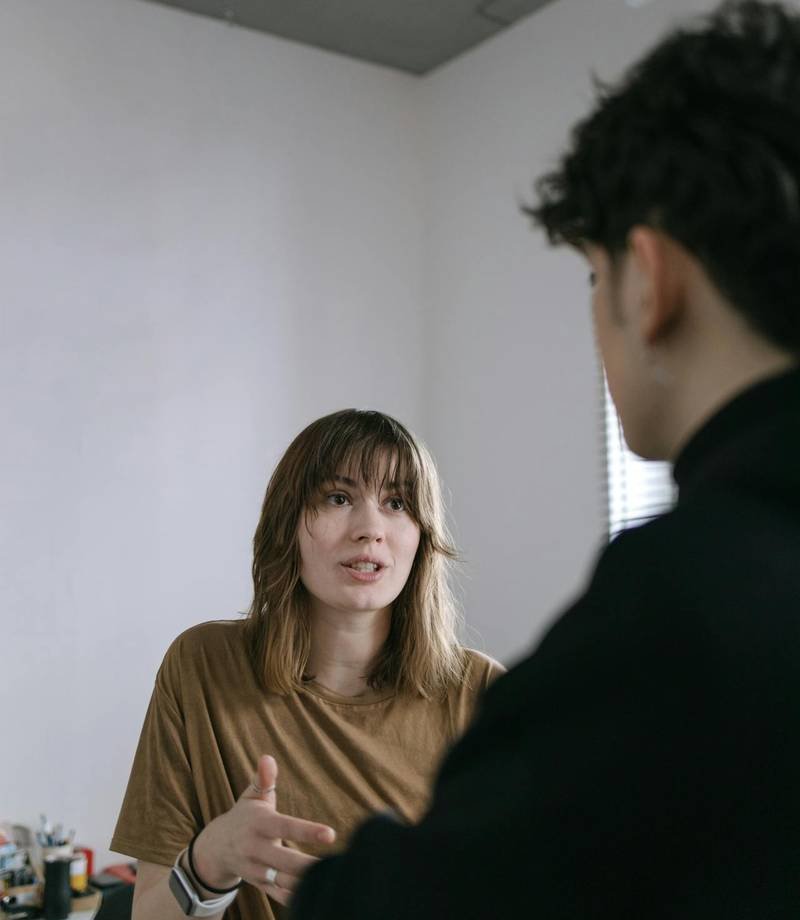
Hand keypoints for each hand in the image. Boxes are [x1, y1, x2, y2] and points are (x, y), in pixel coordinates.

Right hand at [192, 755, 336, 906]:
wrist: (215, 849)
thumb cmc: (243, 816)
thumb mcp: (251, 796)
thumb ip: (263, 779)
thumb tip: (268, 758)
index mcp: (259, 824)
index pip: (286, 827)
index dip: (308, 831)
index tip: (331, 833)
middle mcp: (256, 849)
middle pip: (284, 861)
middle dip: (308, 866)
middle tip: (335, 866)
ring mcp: (256, 870)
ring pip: (282, 881)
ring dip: (305, 883)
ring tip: (331, 881)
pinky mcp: (260, 885)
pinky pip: (278, 895)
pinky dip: (295, 897)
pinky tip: (317, 896)